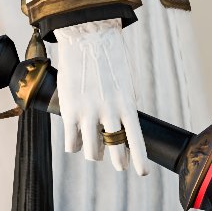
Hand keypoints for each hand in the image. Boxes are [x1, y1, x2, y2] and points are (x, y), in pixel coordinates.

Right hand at [52, 19, 148, 175]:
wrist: (87, 37)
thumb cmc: (110, 58)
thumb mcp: (127, 83)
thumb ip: (126, 105)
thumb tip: (122, 126)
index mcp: (127, 104)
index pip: (136, 140)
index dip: (139, 159)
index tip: (142, 173)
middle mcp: (109, 112)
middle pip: (113, 150)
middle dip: (117, 161)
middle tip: (118, 164)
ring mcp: (88, 113)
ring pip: (91, 150)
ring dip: (94, 153)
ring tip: (95, 149)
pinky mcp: (69, 110)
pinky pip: (71, 142)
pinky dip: (73, 145)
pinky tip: (75, 141)